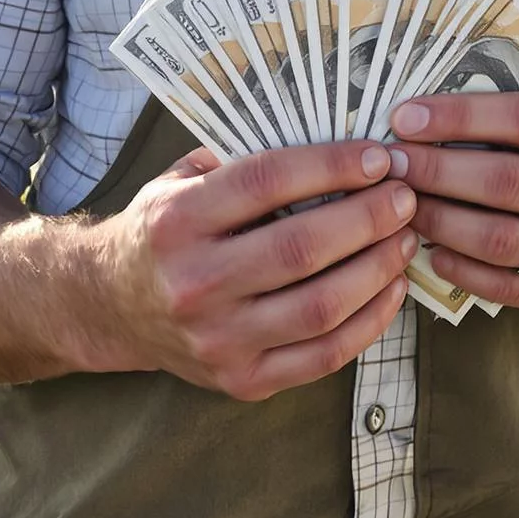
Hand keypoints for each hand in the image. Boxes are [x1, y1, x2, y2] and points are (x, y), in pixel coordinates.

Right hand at [99, 140, 418, 399]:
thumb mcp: (182, 178)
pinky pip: (322, 356)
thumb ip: (243, 158)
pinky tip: (392, 288)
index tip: (378, 156)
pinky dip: (369, 322)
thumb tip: (335, 135)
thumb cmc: (163, 228)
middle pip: (301, 249)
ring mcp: (217, 340)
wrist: (112, 305)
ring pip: (320, 307)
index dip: (331, 165)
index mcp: (178, 220)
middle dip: (367, 218)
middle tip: (406, 195)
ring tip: (407, 237)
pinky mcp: (241, 382)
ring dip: (377, 268)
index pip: (267, 182)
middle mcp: (194, 282)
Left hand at [388, 93, 518, 313]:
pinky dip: (461, 268)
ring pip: (500, 238)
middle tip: (391, 163)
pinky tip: (431, 248)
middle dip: (436, 170)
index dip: (458, 116)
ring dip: (440, 220)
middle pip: (505, 181)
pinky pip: (507, 285)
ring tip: (402, 205)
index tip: (405, 117)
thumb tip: (427, 116)